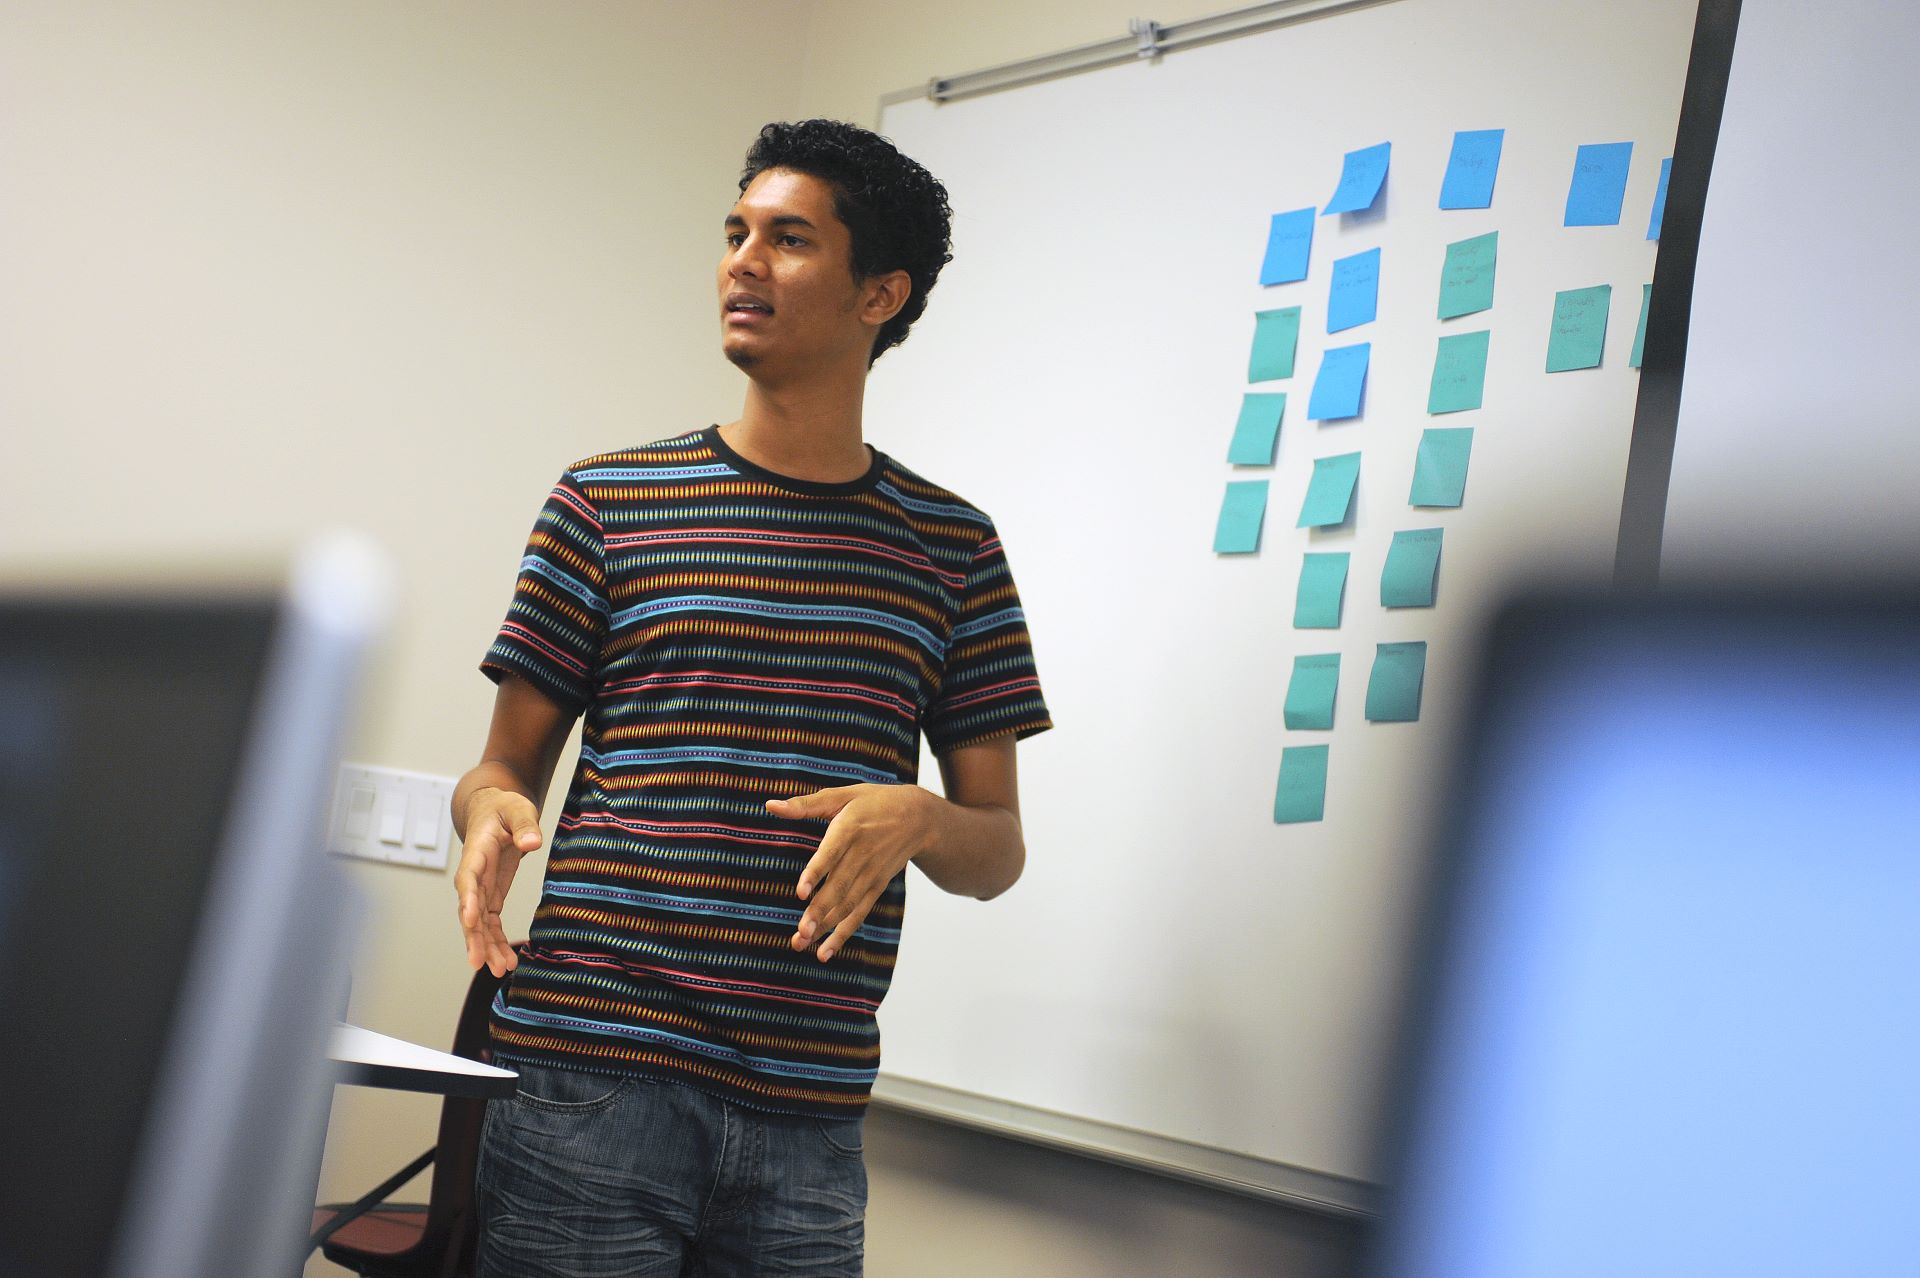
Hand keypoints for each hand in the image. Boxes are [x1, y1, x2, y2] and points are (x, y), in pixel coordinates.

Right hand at [454, 786, 542, 976]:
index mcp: (476, 851)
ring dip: (486, 947)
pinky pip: (490, 923)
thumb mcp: (518, 808)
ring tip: (499, 970)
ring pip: (478, 923)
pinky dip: (496, 941)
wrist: (495, 810)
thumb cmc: (504, 807)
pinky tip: (505, 961)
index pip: (468, 878)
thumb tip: (532, 843)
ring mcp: (480, 888)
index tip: (471, 920)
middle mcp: (474, 874)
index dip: (468, 900)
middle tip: (479, 963)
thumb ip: (524, 825)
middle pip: (469, 909)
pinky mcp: (491, 895)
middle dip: (473, 937)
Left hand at [766, 783, 942, 961]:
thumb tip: (770, 805)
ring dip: (826, 927)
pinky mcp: (876, 887)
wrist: (920, 818)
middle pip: (839, 887)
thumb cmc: (874, 802)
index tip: (801, 893)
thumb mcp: (842, 795)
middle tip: (800, 933)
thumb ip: (804, 804)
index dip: (816, 874)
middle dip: (819, 912)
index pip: (831, 855)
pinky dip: (843, 933)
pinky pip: (859, 913)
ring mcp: (871, 875)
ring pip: (847, 905)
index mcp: (850, 829)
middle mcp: (862, 855)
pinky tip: (824, 951)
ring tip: (803, 943)